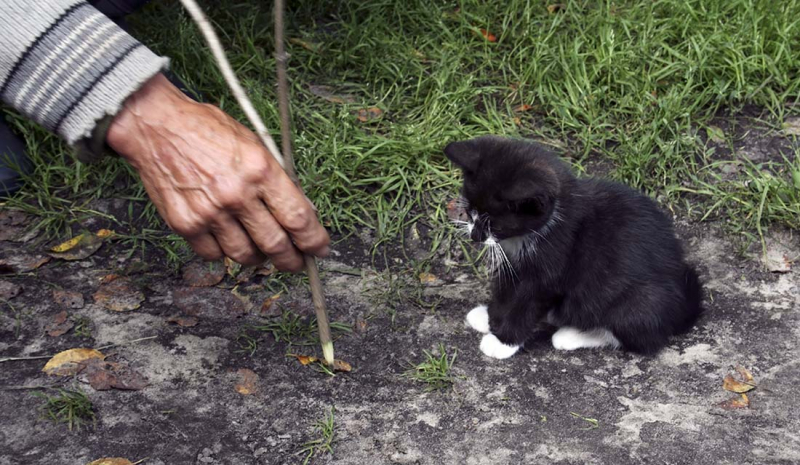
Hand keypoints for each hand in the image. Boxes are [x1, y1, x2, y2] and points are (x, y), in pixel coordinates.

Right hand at [106, 74, 329, 270]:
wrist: (156, 126)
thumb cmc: (207, 130)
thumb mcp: (254, 144)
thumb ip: (276, 179)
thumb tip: (299, 214)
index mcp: (260, 170)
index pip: (298, 218)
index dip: (314, 240)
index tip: (319, 248)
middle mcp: (237, 194)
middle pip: (276, 245)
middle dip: (291, 260)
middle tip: (295, 262)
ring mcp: (209, 212)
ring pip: (246, 255)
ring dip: (258, 258)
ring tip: (261, 251)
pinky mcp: (185, 224)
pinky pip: (214, 255)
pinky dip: (224, 253)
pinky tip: (227, 240)